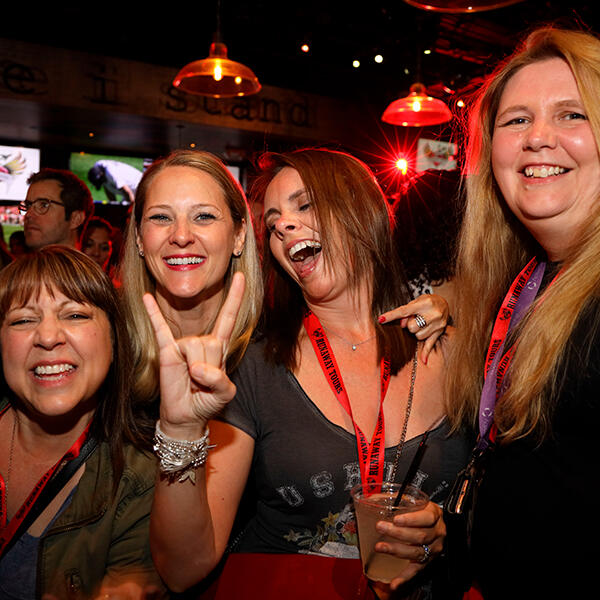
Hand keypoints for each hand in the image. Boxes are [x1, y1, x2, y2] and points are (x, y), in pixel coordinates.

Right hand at [143, 272, 244, 435]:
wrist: (186, 415)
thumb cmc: (207, 401)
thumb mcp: (224, 394)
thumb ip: (219, 380)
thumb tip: (196, 368)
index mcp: (219, 346)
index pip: (228, 317)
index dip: (235, 297)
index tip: (239, 276)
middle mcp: (202, 341)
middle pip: (211, 342)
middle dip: (210, 367)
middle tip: (203, 382)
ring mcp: (183, 345)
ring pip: (195, 347)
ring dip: (195, 370)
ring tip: (192, 381)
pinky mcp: (166, 351)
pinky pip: (160, 329)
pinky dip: (153, 313)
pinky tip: (148, 297)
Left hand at [373, 501, 444, 590]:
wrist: (437, 524)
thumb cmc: (424, 511)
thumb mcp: (416, 501)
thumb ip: (399, 500)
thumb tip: (373, 499)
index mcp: (435, 514)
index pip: (426, 518)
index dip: (411, 519)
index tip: (396, 519)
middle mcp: (437, 533)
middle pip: (420, 536)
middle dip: (398, 533)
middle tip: (380, 527)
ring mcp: (433, 549)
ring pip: (417, 553)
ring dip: (396, 550)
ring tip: (380, 547)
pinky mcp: (427, 561)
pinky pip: (416, 570)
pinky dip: (404, 577)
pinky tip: (394, 582)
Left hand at [378, 293, 448, 362]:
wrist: (444, 303)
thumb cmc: (427, 301)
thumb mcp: (416, 301)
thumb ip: (407, 312)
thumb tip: (401, 324)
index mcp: (425, 304)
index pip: (404, 311)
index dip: (392, 316)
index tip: (381, 319)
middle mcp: (433, 314)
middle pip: (412, 327)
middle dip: (409, 325)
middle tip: (414, 319)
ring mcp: (438, 324)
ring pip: (418, 336)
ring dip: (416, 332)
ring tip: (421, 323)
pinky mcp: (440, 332)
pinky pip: (430, 344)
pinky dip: (426, 352)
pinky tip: (423, 360)